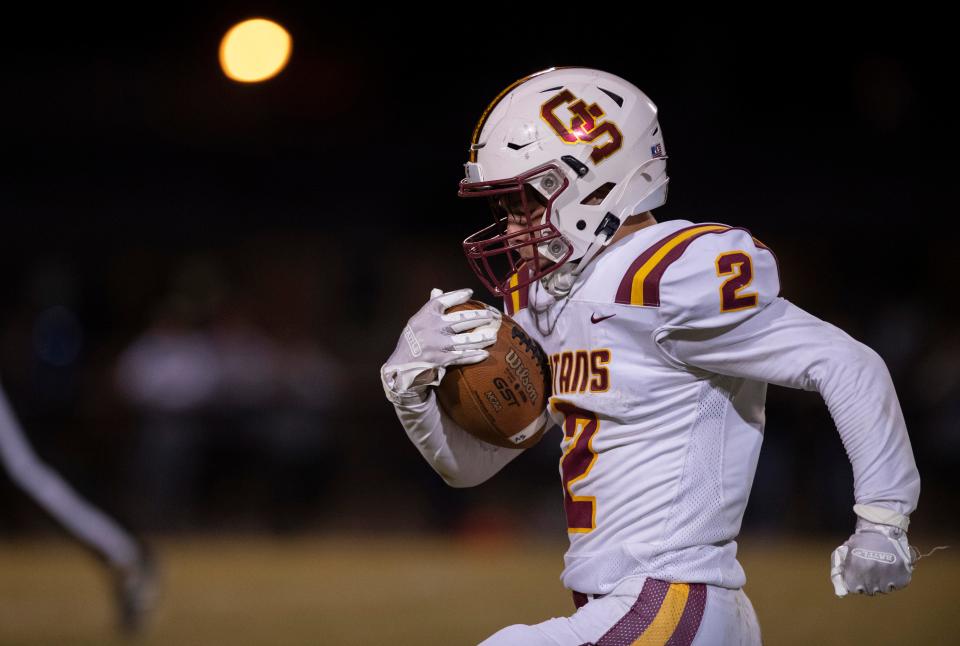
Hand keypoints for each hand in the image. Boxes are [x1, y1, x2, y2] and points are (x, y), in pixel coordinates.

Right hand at [381, 288, 499, 404]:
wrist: (402, 366)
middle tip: (491, 316)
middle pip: (461, 320)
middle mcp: (433, 328)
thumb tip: (437, 289)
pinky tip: (484, 354)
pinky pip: (462, 356)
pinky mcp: (442, 359)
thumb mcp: (416, 321)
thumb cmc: (412, 340)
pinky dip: (474, 356)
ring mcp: (438, 344)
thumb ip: (429, 306)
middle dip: (479, 317)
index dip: (456, 295)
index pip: (442, 300)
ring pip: (465, 340)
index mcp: (425, 316)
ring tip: (493, 336)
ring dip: (481, 339)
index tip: (470, 292)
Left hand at [830, 505, 918, 596]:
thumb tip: (841, 584)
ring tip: (882, 570)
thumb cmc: (864, 538)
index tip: (858, 579)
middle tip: (871, 572)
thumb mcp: (848, 549)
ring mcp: (889, 577)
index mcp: (858, 568)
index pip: (854, 588)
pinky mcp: (902, 577)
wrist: (885, 528)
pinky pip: (897, 585)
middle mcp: (872, 575)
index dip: (856, 584)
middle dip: (869, 583)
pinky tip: (891, 570)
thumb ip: (844, 566)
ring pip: (884, 589)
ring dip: (882, 583)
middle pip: (869, 590)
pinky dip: (895, 580)